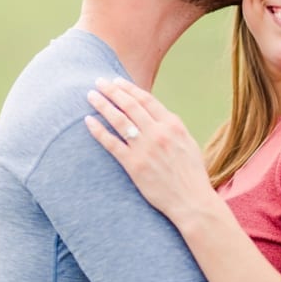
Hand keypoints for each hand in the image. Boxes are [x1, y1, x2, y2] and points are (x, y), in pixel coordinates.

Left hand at [84, 78, 215, 220]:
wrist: (191, 200)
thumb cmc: (192, 174)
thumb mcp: (188, 143)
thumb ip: (172, 128)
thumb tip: (157, 117)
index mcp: (173, 125)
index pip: (147, 100)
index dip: (129, 89)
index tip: (117, 81)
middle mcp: (158, 133)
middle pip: (130, 105)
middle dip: (112, 91)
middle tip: (99, 82)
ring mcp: (145, 148)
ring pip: (119, 120)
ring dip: (102, 105)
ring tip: (91, 95)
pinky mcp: (133, 164)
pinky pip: (111, 143)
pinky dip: (98, 130)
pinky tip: (88, 121)